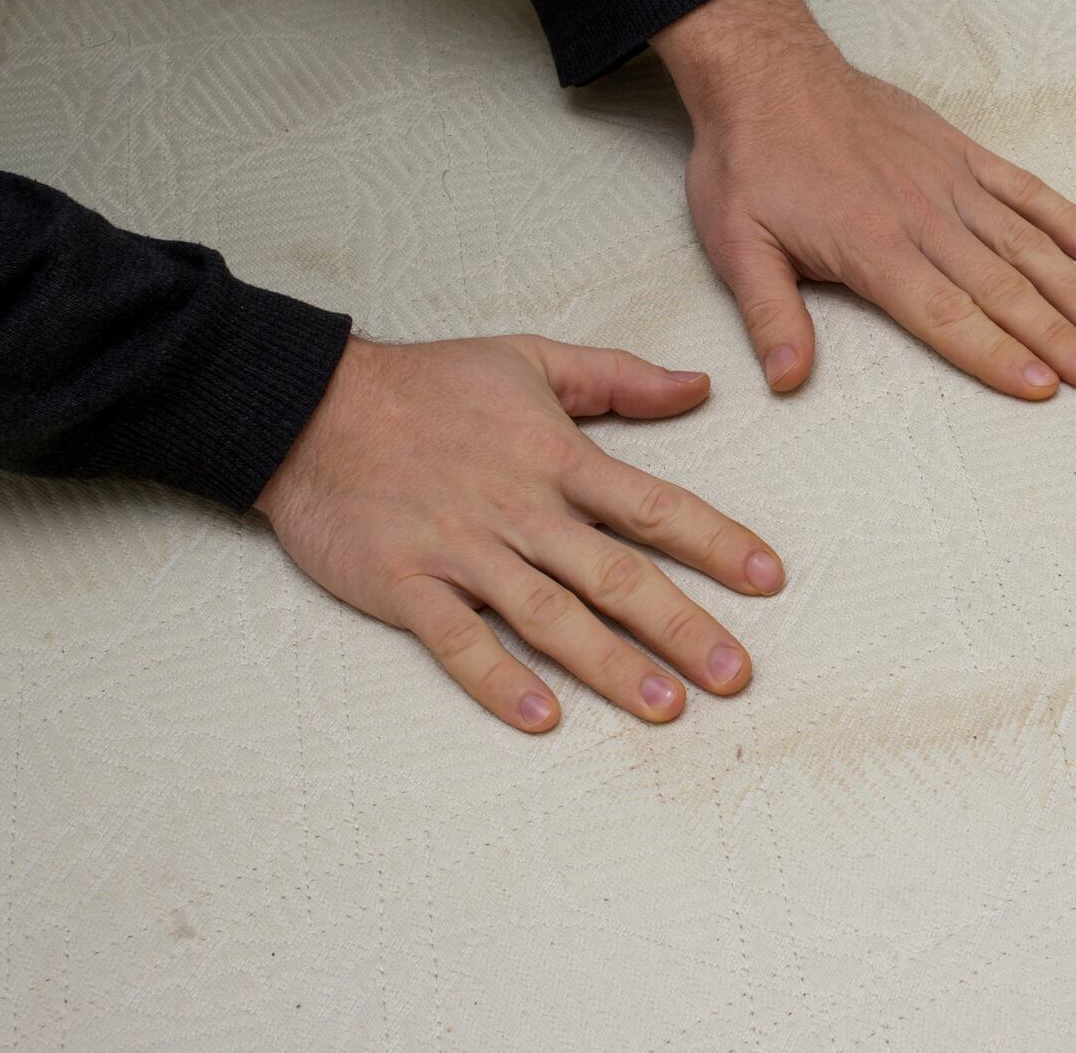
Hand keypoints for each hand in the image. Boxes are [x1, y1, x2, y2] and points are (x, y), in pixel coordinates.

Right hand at [255, 334, 782, 731]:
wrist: (307, 407)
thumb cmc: (425, 385)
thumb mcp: (529, 359)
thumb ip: (618, 377)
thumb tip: (699, 385)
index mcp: (557, 457)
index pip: (655, 505)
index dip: (717, 542)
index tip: (768, 578)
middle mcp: (520, 509)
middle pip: (616, 574)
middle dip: (682, 626)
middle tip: (737, 674)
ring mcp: (462, 551)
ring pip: (550, 616)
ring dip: (611, 665)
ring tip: (666, 706)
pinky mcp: (405, 585)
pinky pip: (458, 641)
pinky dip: (498, 679)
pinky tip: (541, 717)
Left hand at [653, 0, 1075, 399]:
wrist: (767, 71)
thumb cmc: (750, 161)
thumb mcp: (736, 244)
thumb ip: (769, 316)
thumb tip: (786, 381)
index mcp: (872, 248)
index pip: (947, 316)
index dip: (996, 355)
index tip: (1043, 388)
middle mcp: (923, 218)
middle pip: (1002, 289)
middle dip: (1056, 337)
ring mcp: (948, 181)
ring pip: (1024, 244)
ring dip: (1073, 289)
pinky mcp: (958, 152)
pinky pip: (1023, 188)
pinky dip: (1064, 219)